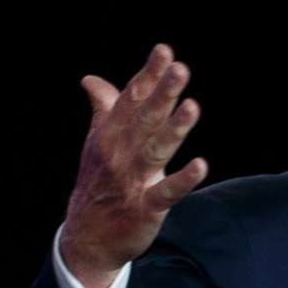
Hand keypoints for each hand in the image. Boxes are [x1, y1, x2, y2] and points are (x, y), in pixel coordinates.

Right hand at [57, 44, 208, 287]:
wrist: (86, 236)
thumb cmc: (98, 182)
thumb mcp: (97, 143)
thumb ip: (103, 108)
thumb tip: (91, 79)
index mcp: (111, 134)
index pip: (132, 99)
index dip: (149, 75)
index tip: (164, 50)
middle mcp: (120, 153)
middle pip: (146, 118)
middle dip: (163, 93)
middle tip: (180, 68)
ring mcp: (133, 180)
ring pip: (156, 149)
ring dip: (174, 129)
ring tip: (192, 107)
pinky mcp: (146, 207)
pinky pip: (166, 192)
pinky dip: (183, 180)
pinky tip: (201, 166)